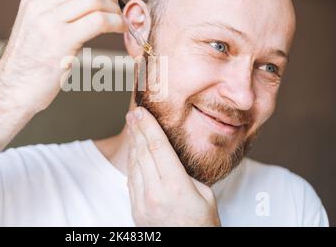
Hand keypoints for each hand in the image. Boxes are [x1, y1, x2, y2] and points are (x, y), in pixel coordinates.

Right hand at [0, 0, 126, 113]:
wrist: (10, 91)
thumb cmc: (28, 66)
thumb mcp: (37, 29)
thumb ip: (57, 13)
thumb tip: (92, 6)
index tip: (108, 0)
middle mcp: (39, 5)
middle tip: (117, 12)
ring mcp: (48, 22)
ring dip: (114, 10)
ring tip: (119, 24)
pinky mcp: (61, 41)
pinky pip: (98, 20)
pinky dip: (116, 23)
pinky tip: (119, 30)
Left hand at [126, 107, 220, 226]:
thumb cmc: (203, 223)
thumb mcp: (204, 194)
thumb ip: (183, 174)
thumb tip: (168, 157)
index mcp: (176, 187)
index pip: (158, 148)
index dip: (149, 126)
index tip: (141, 112)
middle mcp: (155, 194)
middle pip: (143, 152)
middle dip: (138, 130)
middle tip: (133, 113)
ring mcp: (142, 203)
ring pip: (134, 164)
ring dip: (133, 143)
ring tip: (133, 127)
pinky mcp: (136, 210)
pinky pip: (131, 179)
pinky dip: (132, 162)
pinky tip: (134, 151)